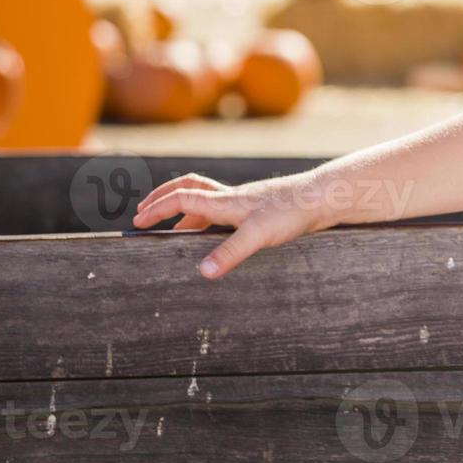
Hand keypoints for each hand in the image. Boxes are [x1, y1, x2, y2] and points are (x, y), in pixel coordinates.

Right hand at [131, 171, 334, 279]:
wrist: (325, 197)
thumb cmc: (293, 211)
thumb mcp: (258, 235)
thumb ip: (230, 253)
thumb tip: (202, 273)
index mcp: (225, 201)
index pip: (181, 198)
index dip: (157, 208)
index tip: (138, 222)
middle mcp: (232, 198)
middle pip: (190, 189)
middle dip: (164, 198)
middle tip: (146, 212)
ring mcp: (247, 202)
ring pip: (208, 200)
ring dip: (187, 212)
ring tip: (175, 232)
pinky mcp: (261, 210)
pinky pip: (226, 210)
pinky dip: (212, 220)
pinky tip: (218, 237)